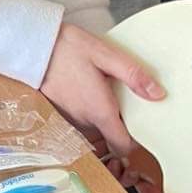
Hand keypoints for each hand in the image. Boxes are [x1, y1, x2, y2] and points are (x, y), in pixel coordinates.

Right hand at [40, 23, 163, 157]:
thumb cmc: (68, 48)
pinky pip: (79, 123)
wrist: (33, 46)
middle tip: (128, 108)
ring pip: (94, 132)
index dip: (135, 144)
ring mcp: (69, 120)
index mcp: (99, 111)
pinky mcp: (58, 115)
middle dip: (120, 129)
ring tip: (108, 99)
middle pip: (109, 139)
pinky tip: (89, 96)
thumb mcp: (106, 55)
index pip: (122, 146)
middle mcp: (84, 121)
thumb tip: (158, 94)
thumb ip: (133, 76)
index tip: (142, 131)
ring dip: (104, 122)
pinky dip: (88, 116)